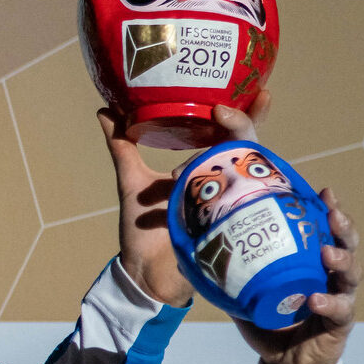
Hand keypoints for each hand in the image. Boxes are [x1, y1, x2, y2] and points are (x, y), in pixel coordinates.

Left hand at [97, 94, 269, 305]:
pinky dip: (214, 201)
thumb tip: (104, 109)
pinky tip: (185, 194)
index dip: (249, 114)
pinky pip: (238, 211)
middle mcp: (225, 185)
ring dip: (214, 165)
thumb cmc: (142, 228)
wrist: (142, 273)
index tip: (259, 90)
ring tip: (176, 175)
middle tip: (223, 112)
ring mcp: (231, 208)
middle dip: (243, 126)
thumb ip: (122, 145)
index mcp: (208, 169)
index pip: (235, 135)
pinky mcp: (227, 230)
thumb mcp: (131, 181)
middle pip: (249, 148)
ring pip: (248, 175)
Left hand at [236, 189, 358, 363]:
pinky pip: (340, 310)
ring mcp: (339, 297)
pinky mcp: (340, 323)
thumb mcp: (244, 295)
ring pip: (352, 273)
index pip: (324, 231)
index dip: (327, 210)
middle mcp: (330, 275)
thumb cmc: (270, 323)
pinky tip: (316, 299)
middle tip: (332, 214)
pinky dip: (329, 303)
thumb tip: (184, 258)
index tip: (324, 192)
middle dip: (343, 226)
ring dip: (342, 259)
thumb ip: (223, 277)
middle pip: (347, 244)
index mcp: (310, 263)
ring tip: (326, 252)